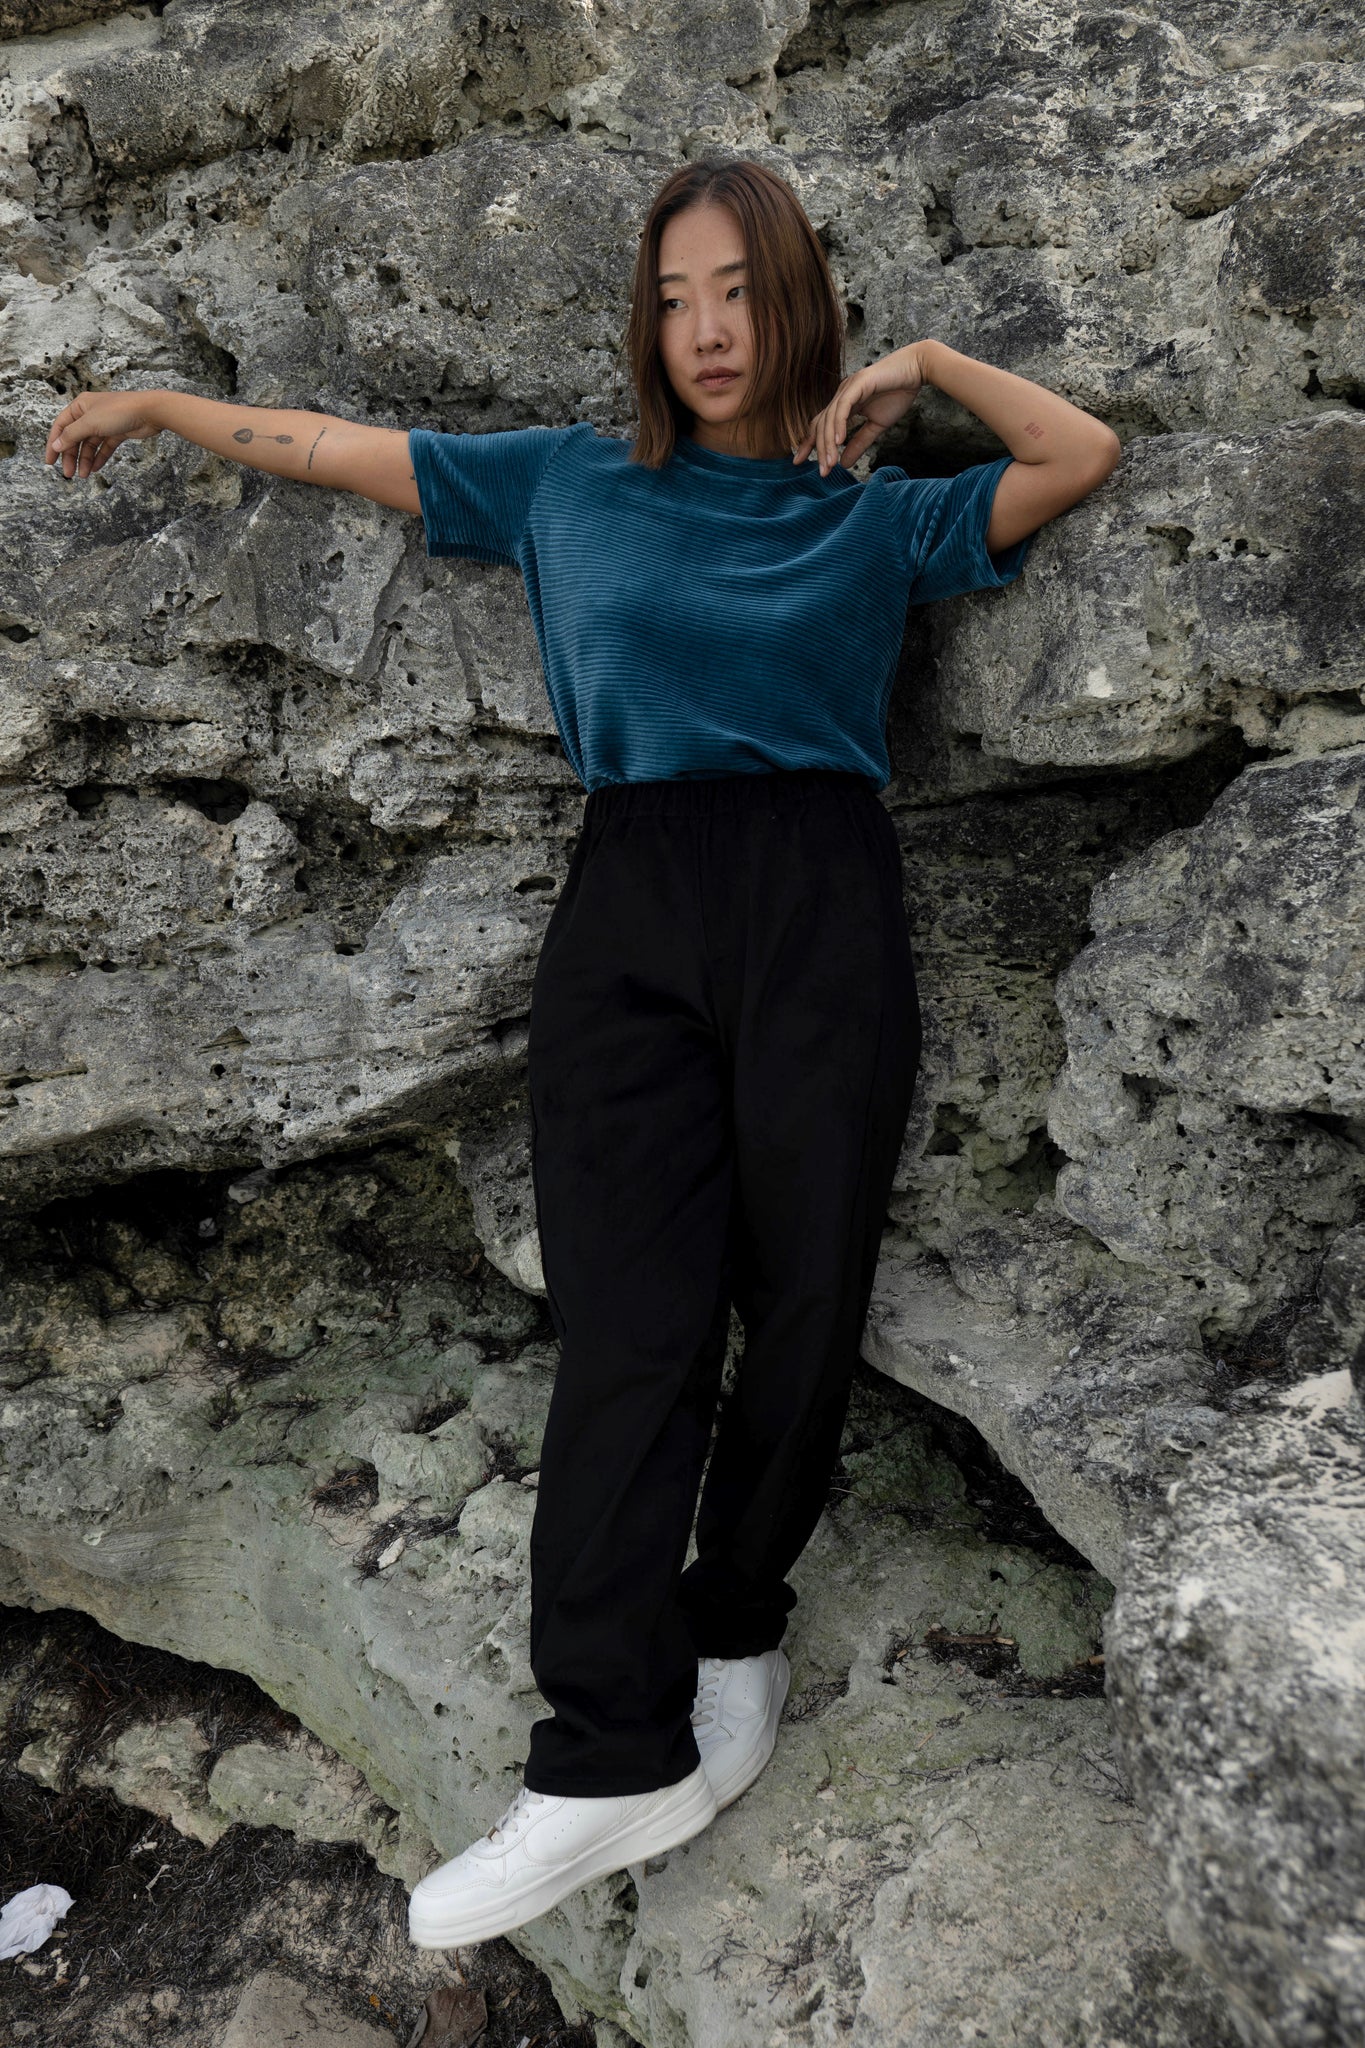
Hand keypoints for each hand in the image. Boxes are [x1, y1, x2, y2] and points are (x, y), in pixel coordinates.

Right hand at [45, 388, 161, 479]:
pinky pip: (104, 448)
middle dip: (71, 456)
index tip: (50, 462)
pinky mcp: (117, 432)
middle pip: (75, 438)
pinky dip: (99, 458)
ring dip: (85, 460)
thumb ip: (72, 435)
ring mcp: (104, 423)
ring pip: (89, 445)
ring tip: (83, 475)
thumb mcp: (90, 423)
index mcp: (80, 406)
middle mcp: (90, 413)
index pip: (61, 427)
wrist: (149, 411)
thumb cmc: (119, 411)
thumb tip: (56, 445)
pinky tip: (95, 469)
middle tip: (69, 474)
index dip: (54, 444)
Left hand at [792, 343, 930, 475]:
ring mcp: (848, 388)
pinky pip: (844, 406)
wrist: (916, 371)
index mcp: (843, 404)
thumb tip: (844, 464)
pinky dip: (839, 424)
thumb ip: (859, 443)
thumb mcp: (876, 426)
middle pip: (821, 424)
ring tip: (830, 463)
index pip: (820, 425)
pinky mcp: (858, 383)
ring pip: (830, 418)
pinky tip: (839, 441)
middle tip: (822, 472)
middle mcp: (841, 395)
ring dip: (829, 442)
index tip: (799, 462)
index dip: (809, 443)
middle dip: (818, 449)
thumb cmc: (898, 394)